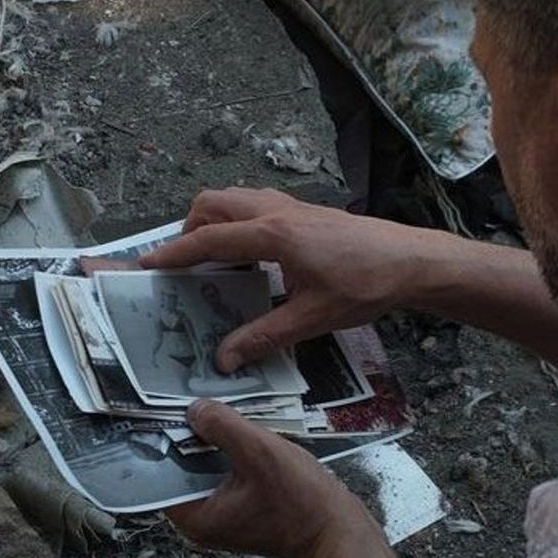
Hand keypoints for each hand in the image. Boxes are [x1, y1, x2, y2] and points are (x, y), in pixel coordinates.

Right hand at [140, 189, 433, 372]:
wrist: (410, 260)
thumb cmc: (365, 286)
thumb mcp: (312, 318)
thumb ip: (264, 337)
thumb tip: (224, 359)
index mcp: (273, 235)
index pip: (209, 240)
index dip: (174, 253)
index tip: (147, 264)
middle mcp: (277, 212)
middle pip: (214, 204)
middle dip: (190, 229)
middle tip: (185, 265)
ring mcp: (293, 206)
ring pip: (235, 198)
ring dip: (215, 220)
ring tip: (214, 259)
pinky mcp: (306, 210)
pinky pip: (257, 204)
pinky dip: (240, 220)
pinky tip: (253, 255)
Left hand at [166, 400, 380, 557]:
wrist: (342, 534)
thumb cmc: (303, 504)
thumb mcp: (260, 453)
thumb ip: (222, 426)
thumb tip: (195, 409)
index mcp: (197, 517)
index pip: (161, 475)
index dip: (163, 440)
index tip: (165, 410)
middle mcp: (206, 521)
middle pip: (184, 470)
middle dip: (192, 437)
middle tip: (199, 404)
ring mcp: (227, 517)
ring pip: (208, 470)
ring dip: (216, 445)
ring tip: (223, 414)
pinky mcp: (247, 511)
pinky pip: (228, 475)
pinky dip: (234, 456)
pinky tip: (247, 435)